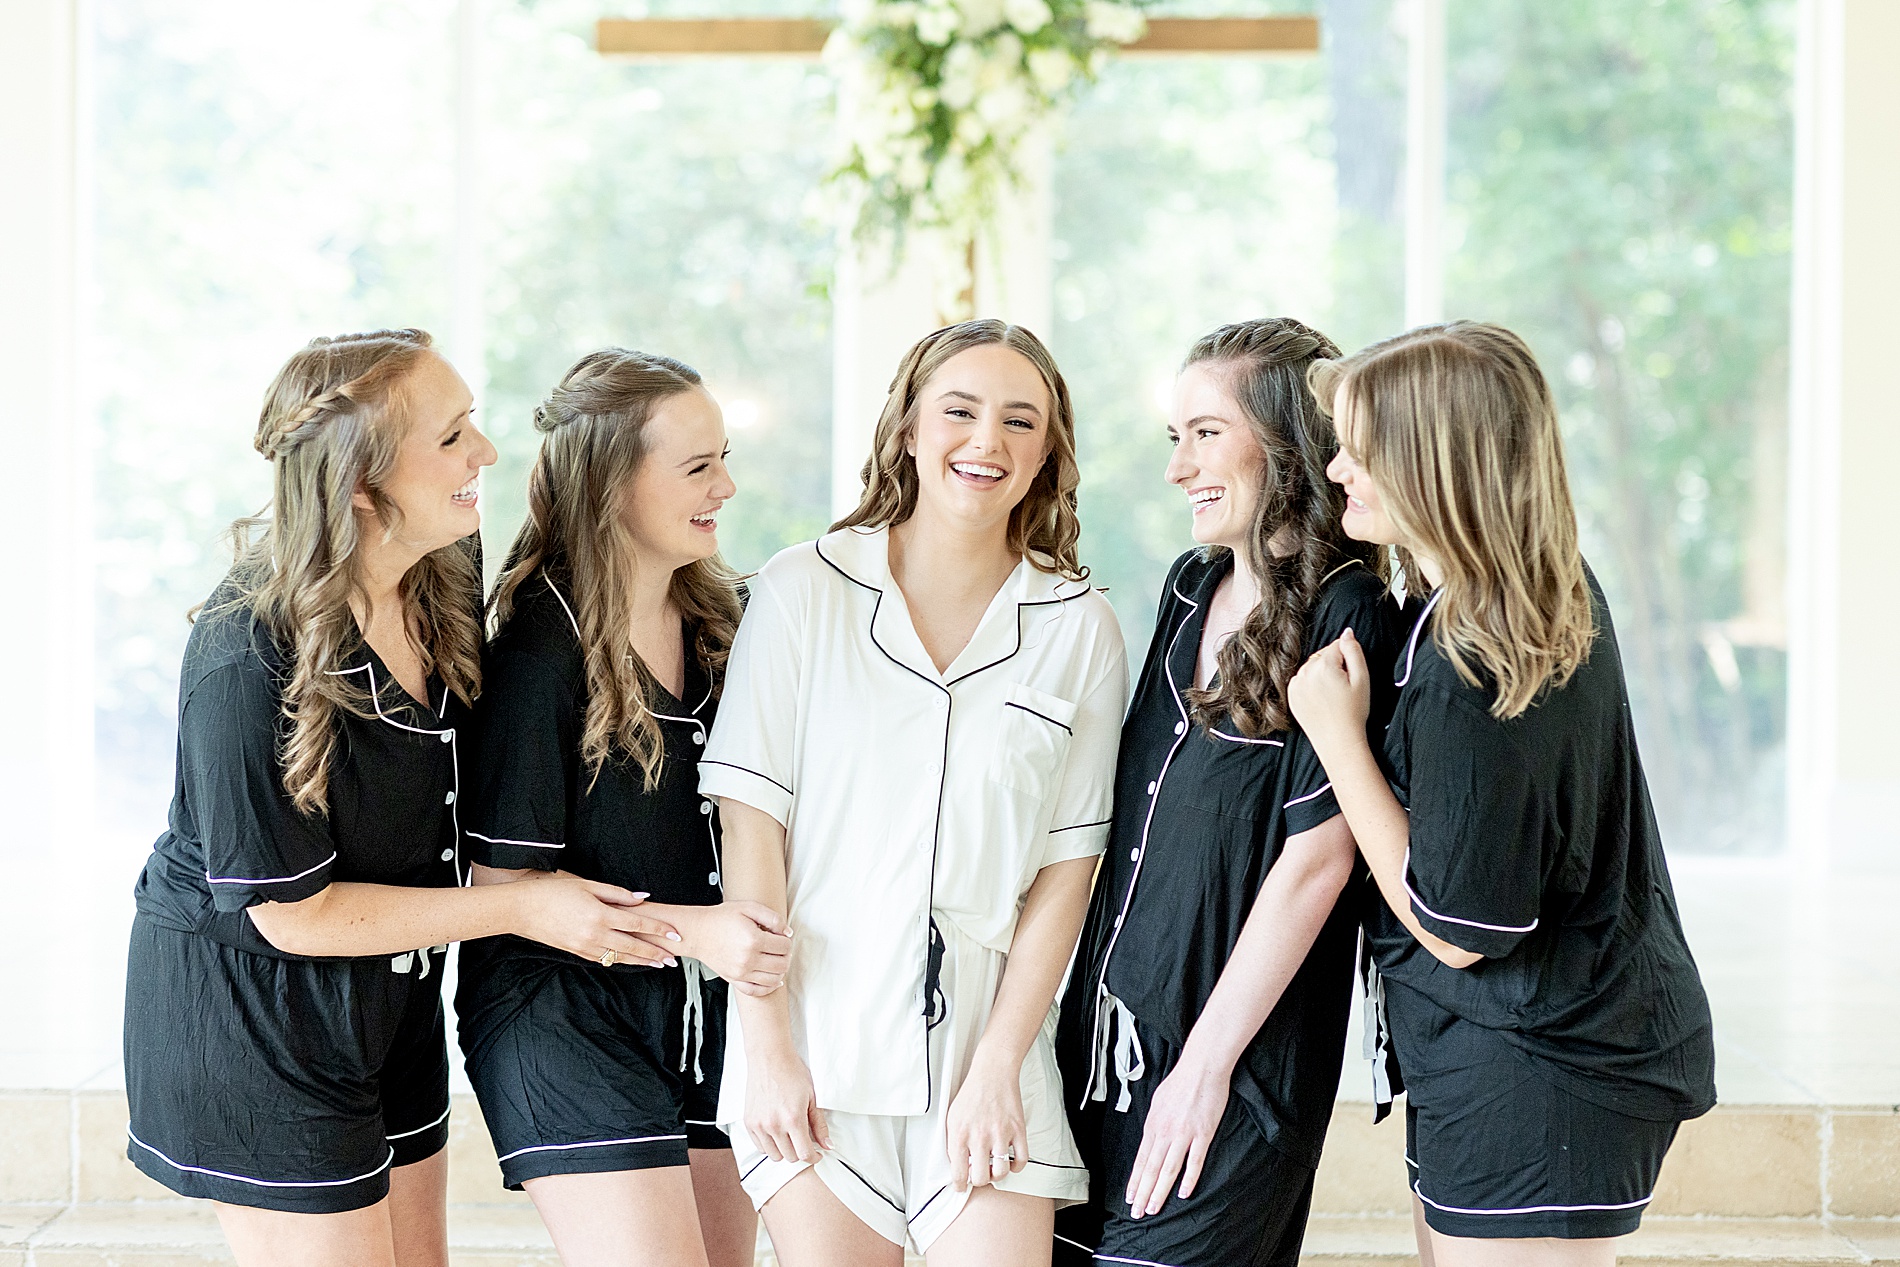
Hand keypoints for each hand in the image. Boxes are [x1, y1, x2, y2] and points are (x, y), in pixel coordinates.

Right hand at [516, 877, 678, 967]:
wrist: (522, 910)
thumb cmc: (553, 892)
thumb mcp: (587, 885)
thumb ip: (617, 893)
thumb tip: (642, 898)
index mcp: (600, 914)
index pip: (637, 923)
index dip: (659, 929)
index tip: (675, 934)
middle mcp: (595, 934)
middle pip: (633, 946)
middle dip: (655, 952)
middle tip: (674, 958)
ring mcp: (585, 946)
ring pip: (620, 957)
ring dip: (641, 961)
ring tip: (659, 964)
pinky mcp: (576, 952)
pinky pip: (604, 959)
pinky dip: (620, 962)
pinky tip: (631, 962)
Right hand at [672, 902, 791, 994]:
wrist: (697, 932)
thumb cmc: (720, 918)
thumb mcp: (748, 907)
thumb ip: (772, 918)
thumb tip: (787, 933)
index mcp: (754, 940)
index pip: (785, 946)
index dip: (786, 939)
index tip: (780, 936)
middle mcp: (748, 959)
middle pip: (782, 964)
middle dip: (786, 955)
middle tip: (780, 947)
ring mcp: (741, 972)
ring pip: (774, 979)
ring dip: (780, 970)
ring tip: (776, 960)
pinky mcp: (734, 979)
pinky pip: (757, 991)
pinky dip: (768, 987)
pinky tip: (773, 979)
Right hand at [746, 1042, 829, 1162]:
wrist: (769, 1058)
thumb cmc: (792, 1073)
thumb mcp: (812, 1098)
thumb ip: (819, 1125)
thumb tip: (828, 1145)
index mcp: (793, 1119)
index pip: (804, 1154)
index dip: (814, 1157)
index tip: (817, 1154)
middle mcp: (774, 1125)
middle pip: (790, 1157)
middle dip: (800, 1152)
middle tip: (804, 1140)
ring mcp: (759, 1125)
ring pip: (774, 1156)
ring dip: (785, 1151)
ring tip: (790, 1137)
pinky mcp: (749, 1123)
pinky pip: (760, 1147)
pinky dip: (770, 1145)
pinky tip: (777, 1134)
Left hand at [944, 1056, 1028, 1192]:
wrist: (993, 1073)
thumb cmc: (972, 1094)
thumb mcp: (952, 1118)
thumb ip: (953, 1143)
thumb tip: (958, 1165)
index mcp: (960, 1135)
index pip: (958, 1173)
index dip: (960, 1185)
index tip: (962, 1187)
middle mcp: (980, 1137)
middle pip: (981, 1178)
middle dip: (980, 1180)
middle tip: (980, 1173)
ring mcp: (1000, 1134)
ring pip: (1001, 1173)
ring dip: (997, 1175)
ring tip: (994, 1167)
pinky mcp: (1018, 1130)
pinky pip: (1021, 1160)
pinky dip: (1016, 1167)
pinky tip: (1010, 1161)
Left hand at [1124, 1053, 1230, 1217]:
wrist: (1201, 1067)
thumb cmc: (1180, 1081)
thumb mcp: (1158, 1102)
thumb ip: (1154, 1123)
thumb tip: (1150, 1139)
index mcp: (1153, 1125)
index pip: (1141, 1159)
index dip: (1135, 1181)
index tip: (1130, 1197)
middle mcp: (1165, 1132)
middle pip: (1151, 1169)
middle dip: (1143, 1193)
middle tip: (1137, 1212)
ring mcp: (1183, 1134)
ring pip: (1168, 1169)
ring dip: (1159, 1191)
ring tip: (1154, 1208)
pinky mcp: (1203, 1134)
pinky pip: (1194, 1161)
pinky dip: (1188, 1179)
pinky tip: (1183, 1193)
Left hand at [1288, 628, 1371, 759]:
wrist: (1338, 741)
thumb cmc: (1353, 712)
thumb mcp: (1362, 679)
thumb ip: (1354, 651)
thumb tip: (1347, 632)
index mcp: (1323, 666)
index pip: (1336, 646)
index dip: (1347, 660)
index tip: (1350, 678)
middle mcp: (1305, 672)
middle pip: (1322, 656)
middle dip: (1334, 665)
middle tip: (1343, 688)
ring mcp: (1295, 684)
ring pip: (1312, 667)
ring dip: (1321, 673)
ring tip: (1332, 695)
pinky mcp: (1291, 695)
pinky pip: (1302, 680)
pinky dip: (1311, 684)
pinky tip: (1321, 699)